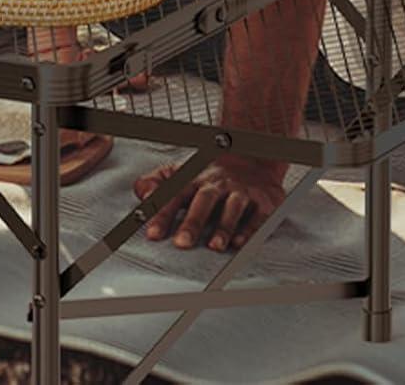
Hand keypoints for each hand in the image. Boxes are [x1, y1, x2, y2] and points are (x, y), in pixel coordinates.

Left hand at [134, 155, 286, 250]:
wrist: (252, 157)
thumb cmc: (211, 175)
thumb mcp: (182, 172)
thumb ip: (158, 182)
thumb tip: (141, 193)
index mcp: (194, 179)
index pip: (175, 195)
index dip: (162, 214)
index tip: (152, 234)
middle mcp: (217, 185)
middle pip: (203, 201)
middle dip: (192, 222)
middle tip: (181, 244)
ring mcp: (240, 191)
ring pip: (232, 207)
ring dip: (223, 227)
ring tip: (214, 247)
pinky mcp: (263, 201)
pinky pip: (258, 215)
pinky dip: (250, 229)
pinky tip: (241, 243)